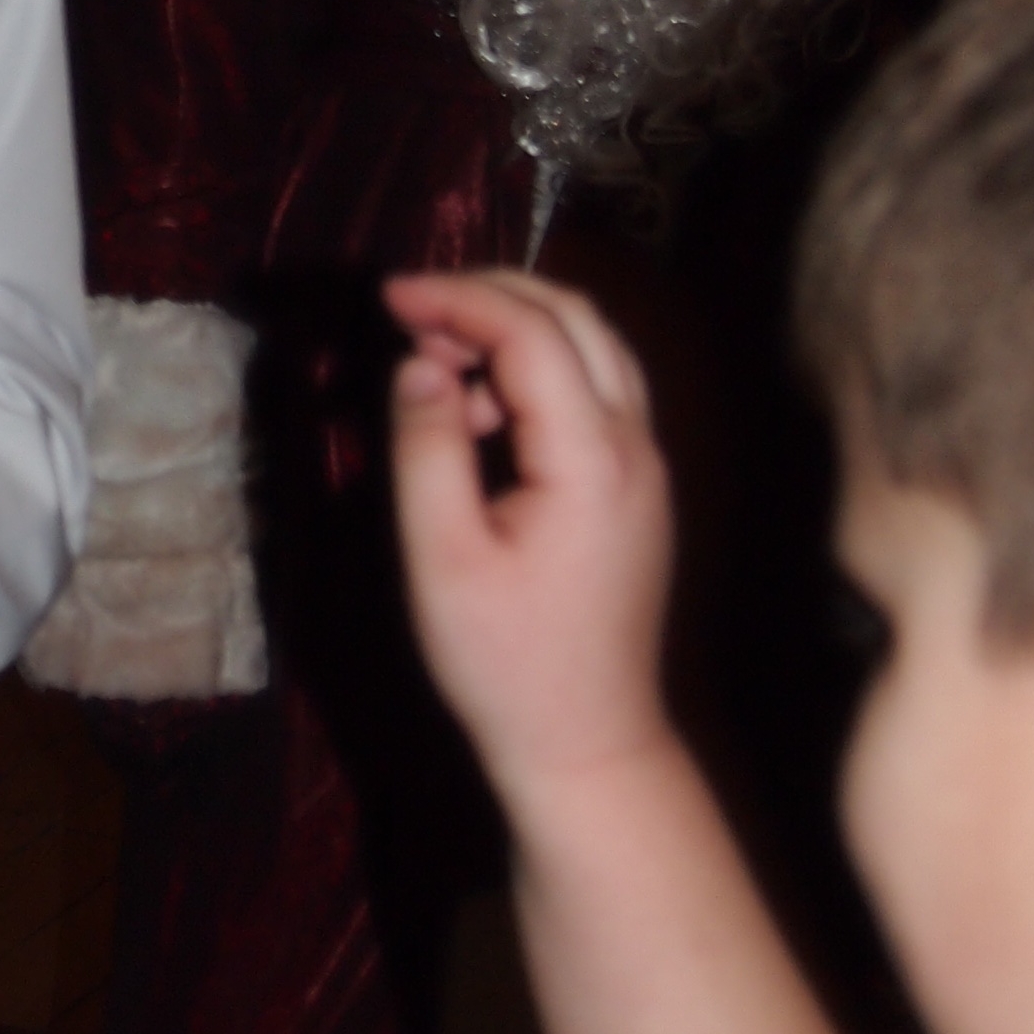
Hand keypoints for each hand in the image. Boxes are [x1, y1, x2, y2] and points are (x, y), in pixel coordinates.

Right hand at [387, 269, 674, 809]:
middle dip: (489, 293)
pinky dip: (537, 369)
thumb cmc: (506, 662)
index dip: (456, 298)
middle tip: (411, 309)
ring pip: (593, 347)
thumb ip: (428, 448)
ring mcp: (645, 466)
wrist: (585, 741)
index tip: (388, 296)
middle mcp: (635, 447)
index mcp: (592, 459)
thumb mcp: (442, 557)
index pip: (531, 332)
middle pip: (576, 316)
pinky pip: (595, 390)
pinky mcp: (635, 487)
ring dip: (516, 327)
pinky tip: (480, 412)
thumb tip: (420, 364)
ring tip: (437, 365)